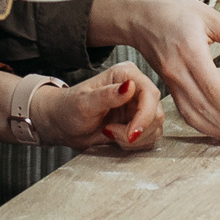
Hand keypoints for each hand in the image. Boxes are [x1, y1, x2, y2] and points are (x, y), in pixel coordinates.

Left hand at [29, 63, 161, 151]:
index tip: (131, 133)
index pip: (150, 94)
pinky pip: (149, 137)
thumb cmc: (68, 108)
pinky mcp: (138, 123)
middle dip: (137, 130)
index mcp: (126, 75)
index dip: (145, 116)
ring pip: (155, 128)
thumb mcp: (84, 102)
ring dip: (135, 139)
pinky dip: (134, 144)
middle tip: (112, 134)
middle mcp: (136, 89)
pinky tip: (115, 137)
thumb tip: (129, 86)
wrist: (62, 125)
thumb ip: (107, 95)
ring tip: (111, 134)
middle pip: (156, 113)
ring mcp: (139, 107)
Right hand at [88, 0, 219, 143]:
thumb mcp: (213, 17)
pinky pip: (186, 113)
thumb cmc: (177, 10)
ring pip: (195, 117)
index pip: (215, 92)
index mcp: (191, 53)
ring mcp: (171, 83)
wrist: (139, 13)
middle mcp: (178, 73)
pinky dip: (204, 127)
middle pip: (206, 110)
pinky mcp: (168, 87)